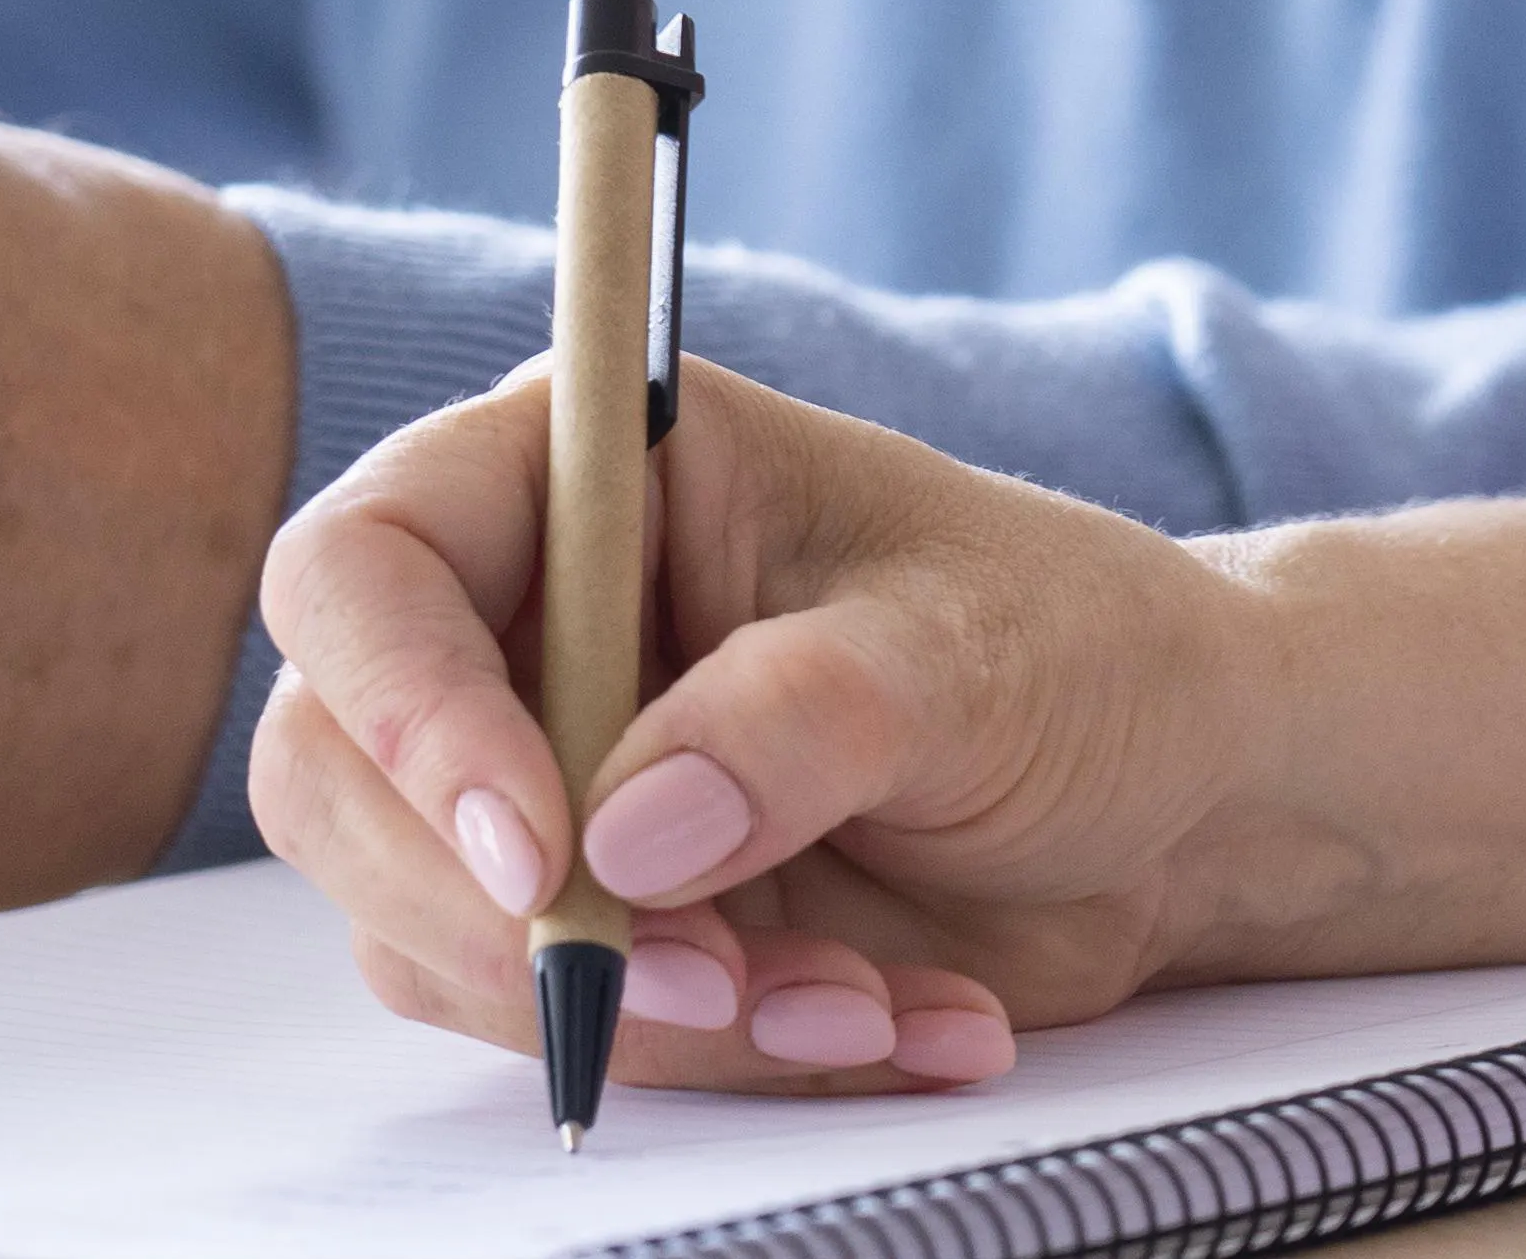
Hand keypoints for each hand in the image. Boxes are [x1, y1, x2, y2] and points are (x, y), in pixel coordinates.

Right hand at [248, 356, 1286, 1093]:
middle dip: (500, 910)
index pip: (370, 566)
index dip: (409, 710)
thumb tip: (621, 841)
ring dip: (635, 1007)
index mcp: (592, 467)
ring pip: (434, 929)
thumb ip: (793, 726)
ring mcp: (550, 774)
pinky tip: (882, 1018)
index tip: (534, 848)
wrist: (1186, 793)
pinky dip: (711, 1058)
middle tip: (693, 979)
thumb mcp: (968, 662)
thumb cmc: (1083, 652)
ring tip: (851, 1000)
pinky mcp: (603, 915)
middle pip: (339, 771)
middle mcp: (531, 615)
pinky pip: (560, 1021)